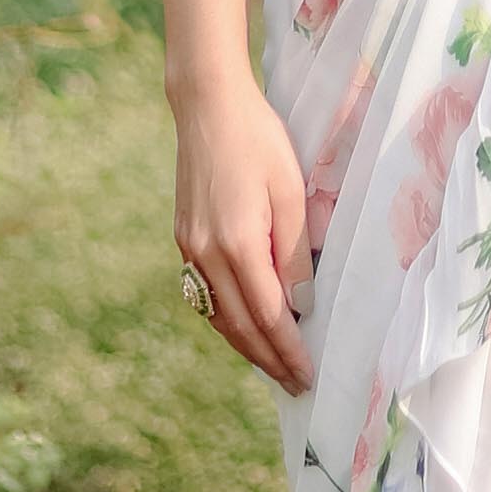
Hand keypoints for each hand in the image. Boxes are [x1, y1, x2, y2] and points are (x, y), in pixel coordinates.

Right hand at [173, 84, 312, 392]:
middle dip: (268, 359)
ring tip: (273, 365)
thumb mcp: (290, 192)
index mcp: (236, 243)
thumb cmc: (258, 141)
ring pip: (217, 315)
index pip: (266, 315)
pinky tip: (245, 327)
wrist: (207, 107)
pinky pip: (205, 294)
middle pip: (238, 325)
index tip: (306, 374)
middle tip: (294, 384)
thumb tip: (300, 305)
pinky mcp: (183, 238)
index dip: (287, 349)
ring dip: (245, 345)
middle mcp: (205, 253)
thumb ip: (294, 252)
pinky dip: (227, 319)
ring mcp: (188, 247)